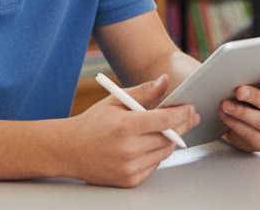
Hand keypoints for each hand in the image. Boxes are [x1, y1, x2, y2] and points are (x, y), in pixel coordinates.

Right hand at [63, 75, 198, 186]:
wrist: (68, 151)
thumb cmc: (92, 123)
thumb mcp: (115, 101)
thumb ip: (143, 91)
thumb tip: (165, 80)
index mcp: (125, 126)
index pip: (165, 121)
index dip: (182, 114)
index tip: (190, 108)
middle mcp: (128, 149)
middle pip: (169, 138)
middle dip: (182, 126)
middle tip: (189, 117)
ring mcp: (129, 167)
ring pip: (164, 153)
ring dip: (170, 141)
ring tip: (166, 130)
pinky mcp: (129, 180)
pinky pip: (154, 166)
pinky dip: (156, 155)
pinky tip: (149, 145)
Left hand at [219, 70, 259, 151]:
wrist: (249, 122)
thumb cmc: (253, 98)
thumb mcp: (257, 86)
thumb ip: (254, 77)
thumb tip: (239, 68)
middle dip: (255, 97)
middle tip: (239, 90)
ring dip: (241, 112)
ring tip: (225, 104)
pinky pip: (252, 136)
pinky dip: (236, 125)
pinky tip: (226, 117)